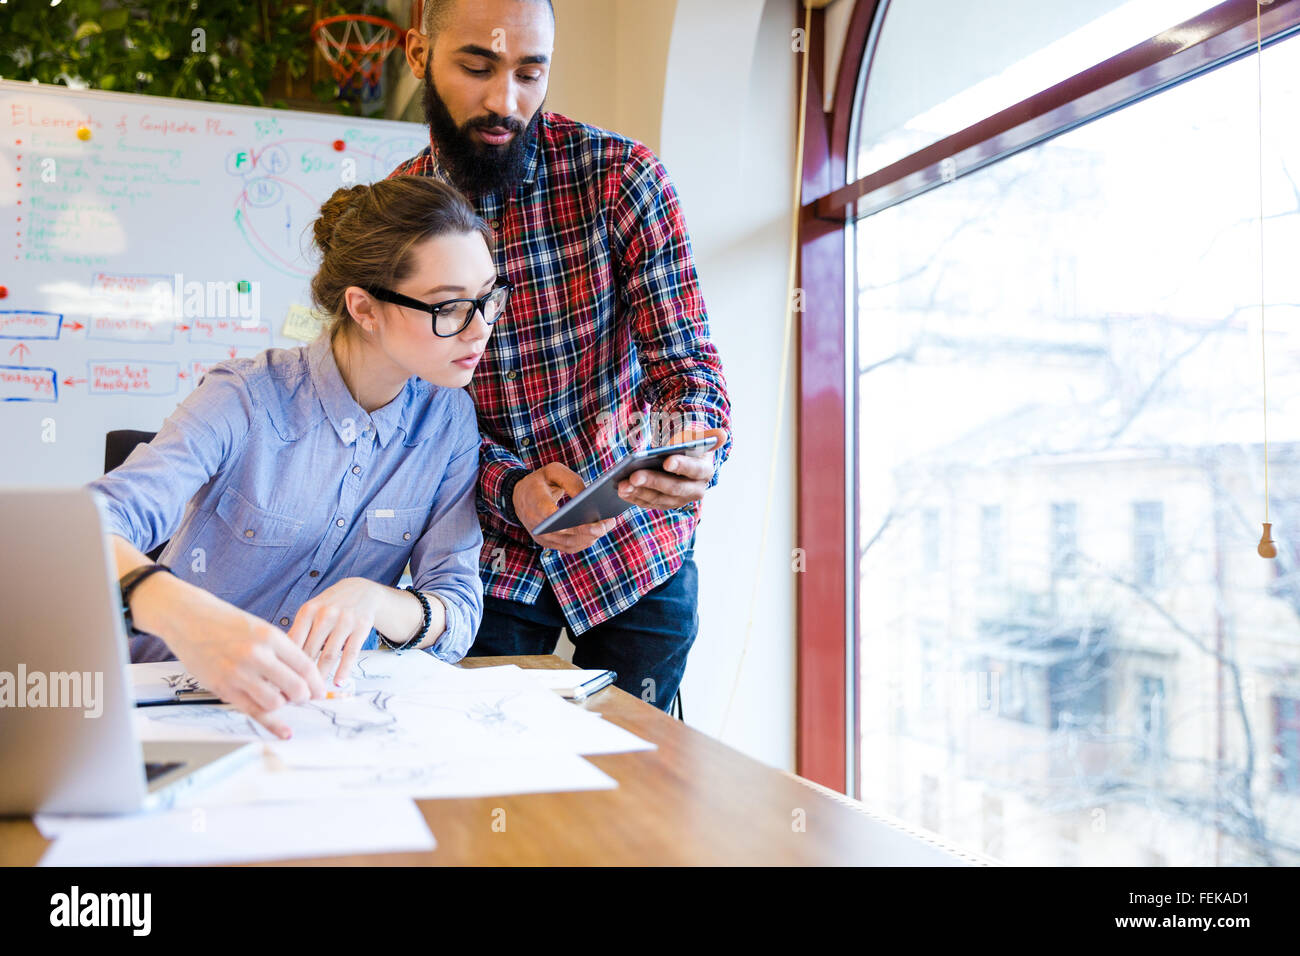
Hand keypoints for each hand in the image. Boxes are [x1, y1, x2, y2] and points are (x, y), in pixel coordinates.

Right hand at [133, 573, 325, 739]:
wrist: (188, 618)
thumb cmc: (226, 622)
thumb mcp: (261, 627)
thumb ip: (281, 651)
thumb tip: (303, 676)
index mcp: (270, 637)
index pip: (305, 666)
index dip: (317, 683)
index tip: (321, 691)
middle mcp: (256, 655)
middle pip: (295, 687)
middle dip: (304, 696)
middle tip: (304, 697)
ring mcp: (238, 673)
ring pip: (276, 702)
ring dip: (285, 705)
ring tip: (283, 699)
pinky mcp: (223, 688)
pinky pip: (253, 711)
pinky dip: (272, 723)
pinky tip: (284, 730)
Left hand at [285, 577, 383, 685]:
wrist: (362, 590)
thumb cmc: (331, 605)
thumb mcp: (312, 611)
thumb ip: (299, 631)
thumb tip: (280, 660)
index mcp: (308, 611)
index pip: (293, 642)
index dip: (285, 663)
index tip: (281, 680)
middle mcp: (325, 614)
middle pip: (309, 651)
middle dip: (302, 674)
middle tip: (296, 692)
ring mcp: (344, 620)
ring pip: (329, 654)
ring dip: (321, 675)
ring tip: (315, 692)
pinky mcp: (361, 627)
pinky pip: (350, 652)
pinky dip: (344, 669)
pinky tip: (338, 682)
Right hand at [514, 462, 617, 553]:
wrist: (520, 495)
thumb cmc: (540, 480)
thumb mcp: (553, 470)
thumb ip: (571, 481)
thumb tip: (589, 498)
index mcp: (535, 502)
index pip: (552, 517)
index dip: (573, 523)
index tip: (594, 522)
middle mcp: (536, 524)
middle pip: (565, 534)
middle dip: (590, 531)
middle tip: (609, 523)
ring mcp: (541, 537)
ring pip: (569, 543)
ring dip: (590, 537)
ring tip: (608, 526)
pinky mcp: (546, 543)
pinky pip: (568, 547)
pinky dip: (584, 542)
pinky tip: (597, 533)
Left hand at [617, 426, 726, 510]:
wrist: (684, 461)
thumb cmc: (688, 446)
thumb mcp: (697, 438)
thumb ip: (707, 436)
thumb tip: (722, 435)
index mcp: (706, 471)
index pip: (694, 469)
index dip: (682, 465)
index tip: (666, 461)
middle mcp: (696, 490)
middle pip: (674, 488)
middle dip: (652, 482)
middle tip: (633, 476)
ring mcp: (680, 500)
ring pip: (659, 499)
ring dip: (639, 493)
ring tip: (622, 485)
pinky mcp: (665, 505)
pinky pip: (649, 503)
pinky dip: (635, 498)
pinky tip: (621, 490)